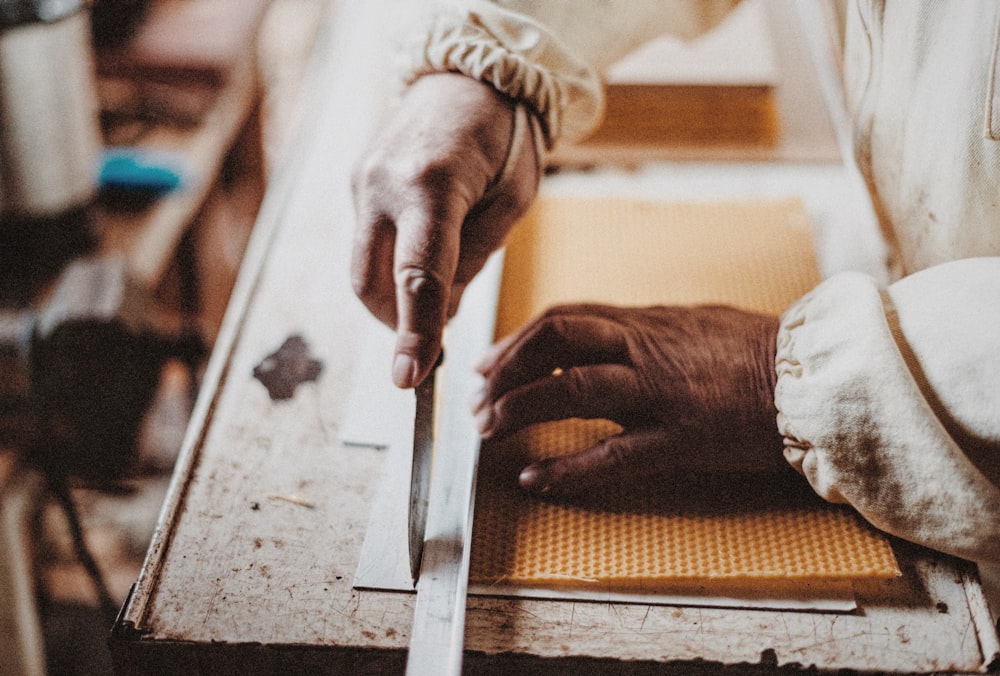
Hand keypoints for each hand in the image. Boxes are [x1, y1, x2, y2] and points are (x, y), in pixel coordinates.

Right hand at [351, 73, 539, 387]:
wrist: (467, 78)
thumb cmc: (504, 140)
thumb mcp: (512, 202)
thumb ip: (473, 260)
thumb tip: (438, 313)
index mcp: (434, 184)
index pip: (419, 275)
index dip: (413, 332)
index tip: (408, 379)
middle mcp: (384, 183)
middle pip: (373, 283)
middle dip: (399, 321)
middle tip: (436, 330)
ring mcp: (362, 181)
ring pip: (361, 270)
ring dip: (392, 297)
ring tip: (434, 285)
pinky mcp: (356, 182)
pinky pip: (365, 244)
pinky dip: (389, 266)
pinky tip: (419, 250)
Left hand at [471, 304, 786, 497]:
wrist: (812, 379)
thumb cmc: (755, 351)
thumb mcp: (691, 322)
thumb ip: (643, 327)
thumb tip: (602, 333)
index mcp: (644, 323)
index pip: (563, 319)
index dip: (515, 341)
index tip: (486, 364)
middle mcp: (643, 349)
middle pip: (555, 341)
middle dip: (506, 369)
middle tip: (478, 399)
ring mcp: (660, 393)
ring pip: (572, 390)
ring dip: (521, 410)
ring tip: (489, 431)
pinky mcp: (680, 438)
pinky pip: (612, 454)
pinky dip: (567, 469)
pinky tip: (535, 481)